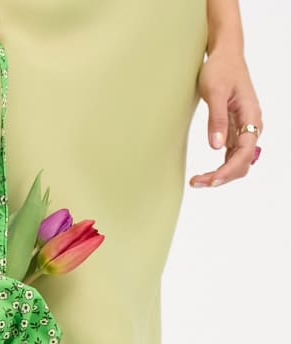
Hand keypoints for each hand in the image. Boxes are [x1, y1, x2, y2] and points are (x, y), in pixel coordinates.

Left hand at [190, 49, 262, 187]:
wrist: (225, 55)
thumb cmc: (220, 69)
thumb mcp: (214, 92)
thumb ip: (216, 120)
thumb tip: (216, 147)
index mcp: (251, 116)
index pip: (245, 152)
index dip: (228, 170)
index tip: (210, 180)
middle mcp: (252, 126)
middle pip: (243, 162)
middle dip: (222, 177)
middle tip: (196, 183)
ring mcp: (244, 130)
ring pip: (237, 162)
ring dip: (220, 175)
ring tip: (197, 181)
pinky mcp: (235, 131)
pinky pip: (231, 156)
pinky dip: (220, 168)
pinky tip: (204, 174)